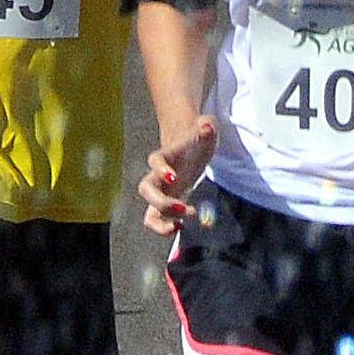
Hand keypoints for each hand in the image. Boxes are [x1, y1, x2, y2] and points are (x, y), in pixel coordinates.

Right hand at [139, 114, 218, 234]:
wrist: (189, 148)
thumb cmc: (196, 139)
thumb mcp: (205, 129)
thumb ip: (206, 126)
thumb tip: (207, 125)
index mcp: (165, 156)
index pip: (155, 160)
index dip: (161, 168)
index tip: (173, 177)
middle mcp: (157, 176)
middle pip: (146, 190)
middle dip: (161, 202)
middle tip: (182, 207)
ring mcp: (160, 193)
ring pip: (149, 212)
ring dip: (161, 222)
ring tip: (179, 226)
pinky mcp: (166, 205)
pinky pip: (159, 221)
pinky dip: (166, 228)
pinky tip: (182, 227)